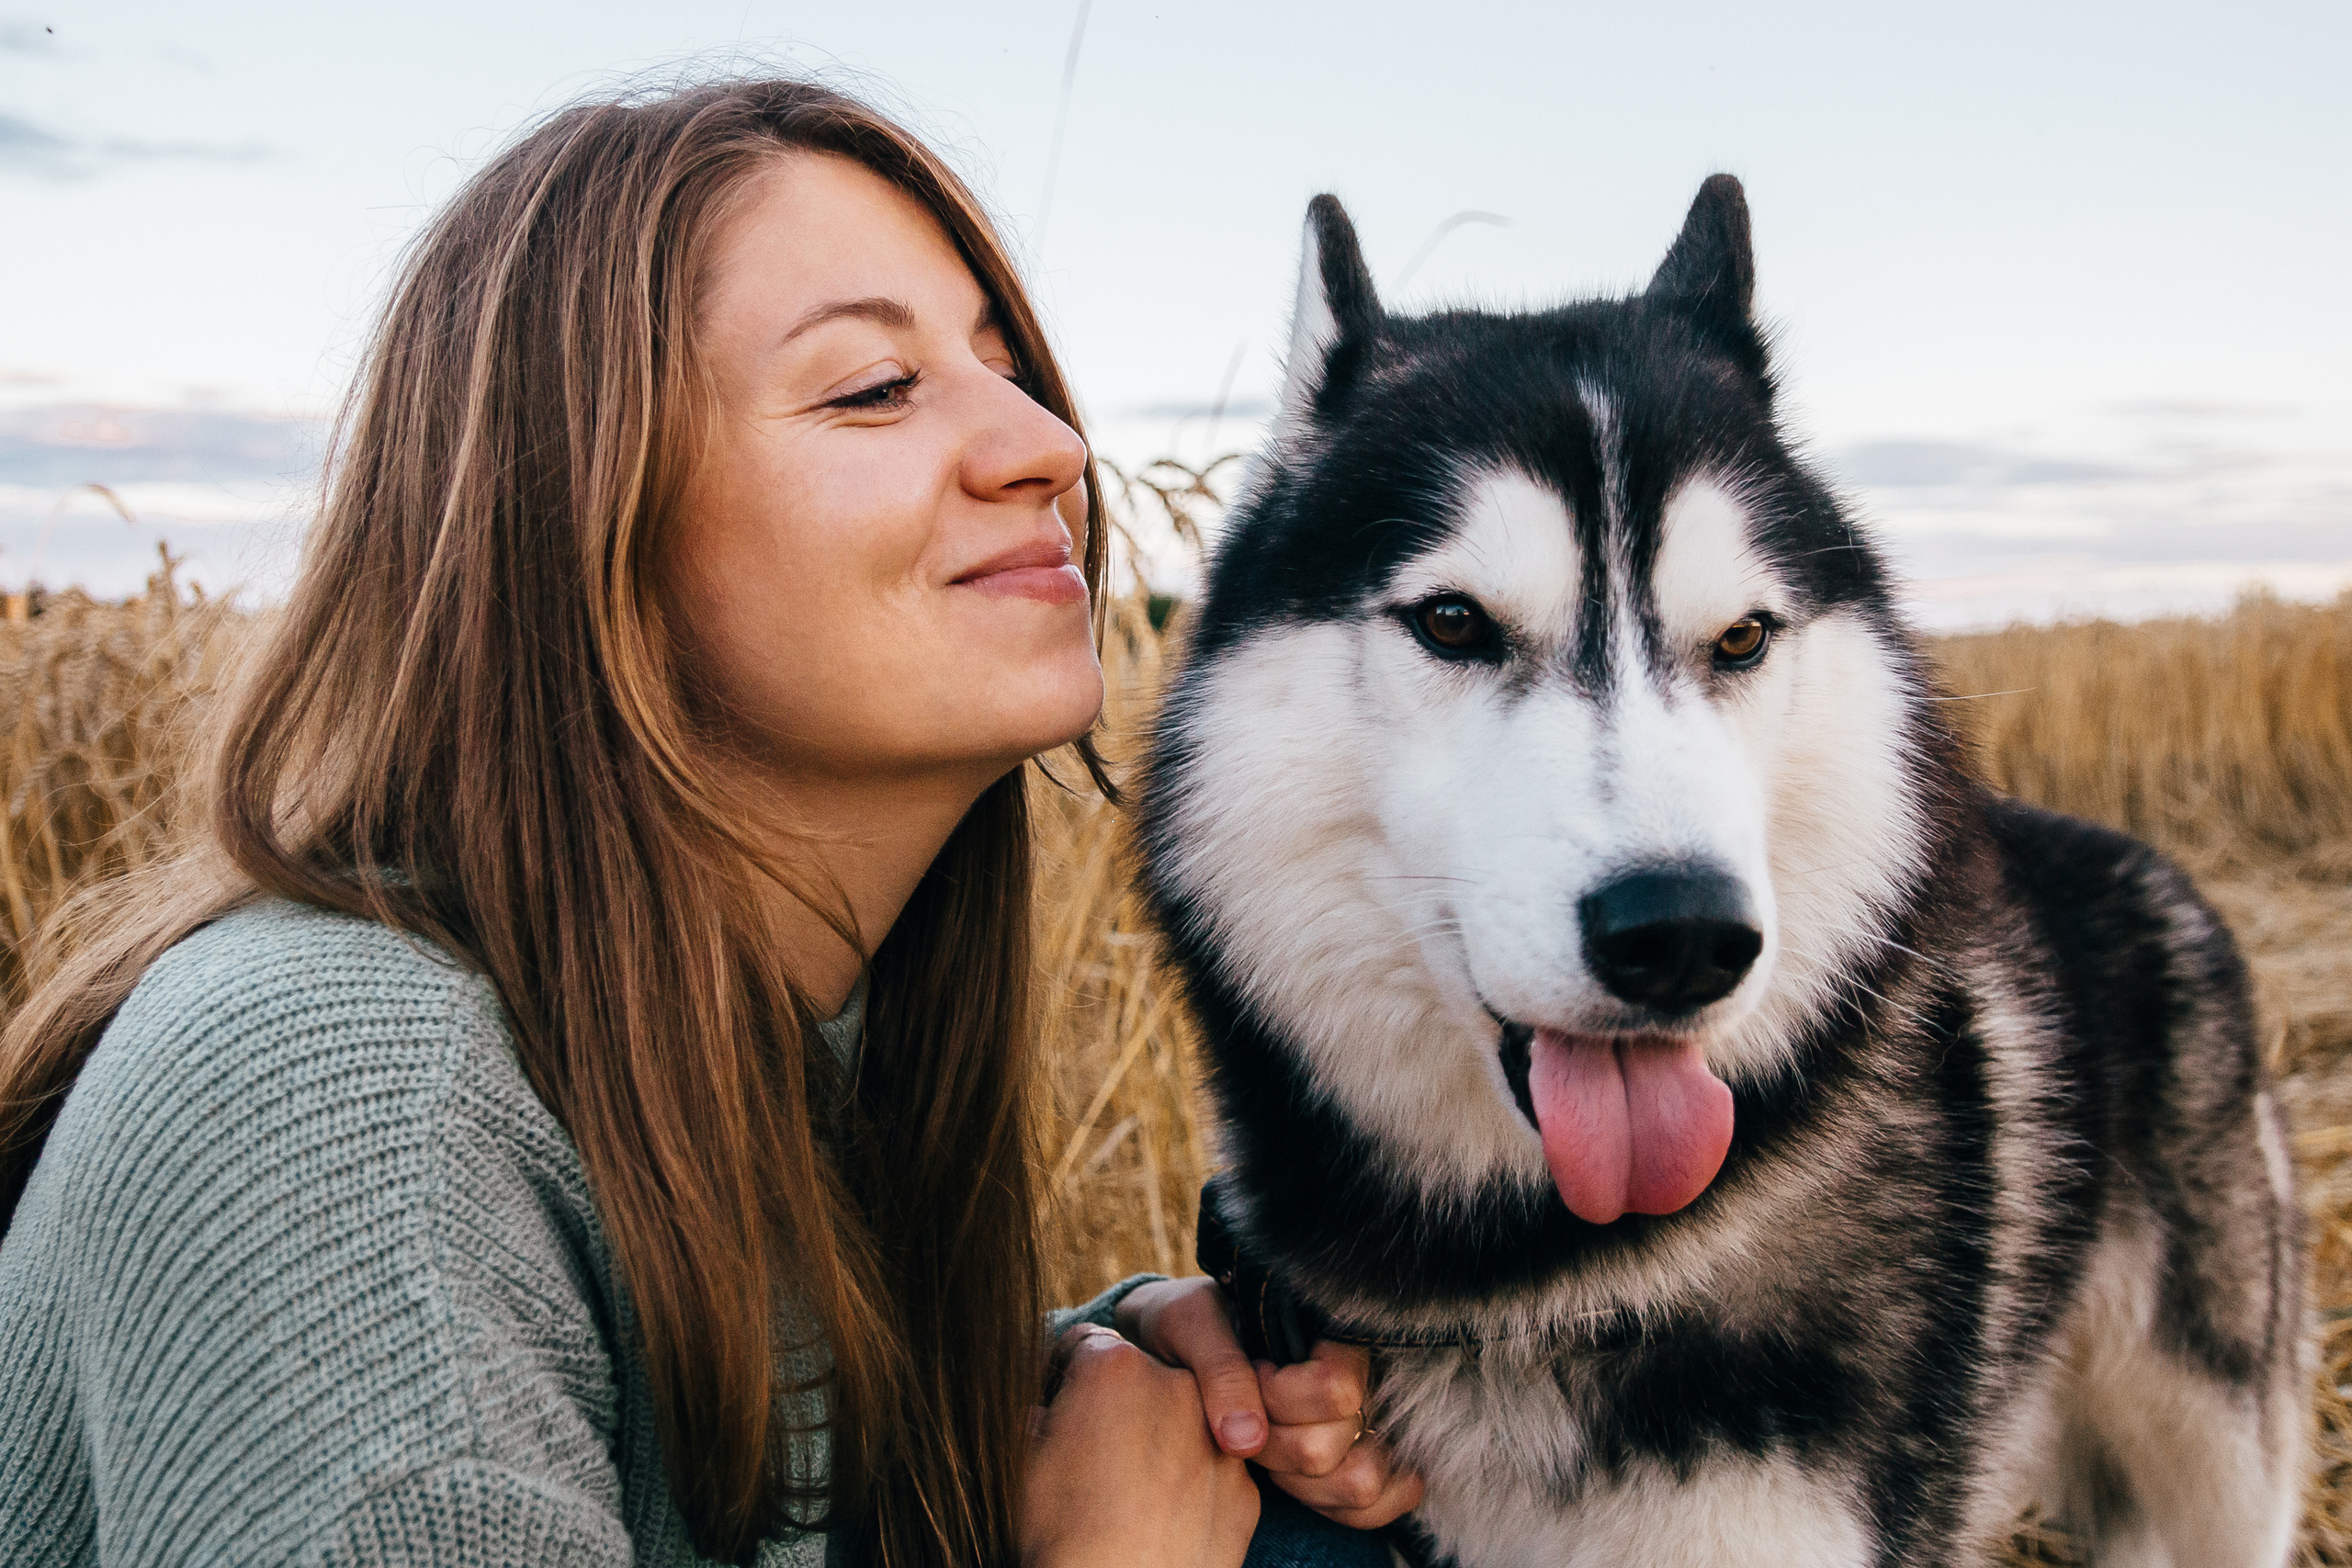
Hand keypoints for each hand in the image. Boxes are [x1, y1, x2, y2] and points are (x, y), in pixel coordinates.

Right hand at [1021, 1323, 1259, 1567]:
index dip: (1065, 1376)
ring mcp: (1218, 1438)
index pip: (1085, 1343)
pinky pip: (1213, 1469)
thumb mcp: (1020, 1462)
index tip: (1059, 1408)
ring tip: (1131, 1493)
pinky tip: (1163, 1519)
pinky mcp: (1245, 1489)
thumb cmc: (1062, 1538)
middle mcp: (1177, 1387)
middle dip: (1121, 1403)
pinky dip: (1193, 1484)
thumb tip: (1043, 1407)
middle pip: (1143, 1376)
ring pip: (1184, 1421)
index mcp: (1113, 1368)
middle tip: (1095, 1454)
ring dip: (1162, 1439)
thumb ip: (1036, 1412)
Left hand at [1116, 1276, 1424, 1529]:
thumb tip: (1245, 1441)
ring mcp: (1373, 1423)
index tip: (1252, 1377)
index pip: (1338, 1389)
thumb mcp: (1189, 1324)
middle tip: (1244, 1423)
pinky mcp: (1369, 1460)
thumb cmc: (1188, 1324)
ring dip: (1301, 1483)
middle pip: (1337, 1445)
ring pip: (1362, 1483)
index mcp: (1332, 1332)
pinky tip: (1295, 1480)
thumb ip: (1220, 1373)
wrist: (1180, 1343)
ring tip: (1266, 1450)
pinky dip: (1335, 1506)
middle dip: (1276, 1447)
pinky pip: (1381, 1504)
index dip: (1281, 1400)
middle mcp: (1366, 1377)